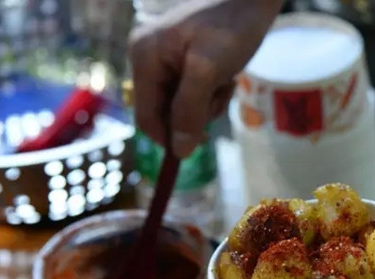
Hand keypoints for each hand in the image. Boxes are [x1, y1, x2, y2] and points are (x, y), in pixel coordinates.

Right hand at [129, 0, 282, 157]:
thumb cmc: (230, 29)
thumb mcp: (207, 71)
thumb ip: (189, 111)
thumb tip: (179, 152)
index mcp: (144, 58)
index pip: (146, 115)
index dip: (169, 136)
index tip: (198, 144)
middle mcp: (148, 59)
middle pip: (165, 112)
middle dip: (194, 113)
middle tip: (218, 94)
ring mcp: (166, 60)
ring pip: (181, 107)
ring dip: (207, 104)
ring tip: (224, 82)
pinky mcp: (184, 63)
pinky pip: (192, 94)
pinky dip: (211, 94)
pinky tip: (225, 77)